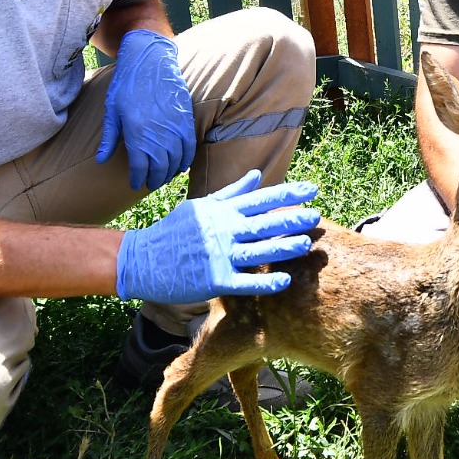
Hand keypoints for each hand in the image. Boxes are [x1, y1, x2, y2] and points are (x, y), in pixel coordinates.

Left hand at [95, 30, 196, 190]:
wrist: (150, 60)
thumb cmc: (127, 84)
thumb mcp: (113, 110)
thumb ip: (109, 137)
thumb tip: (100, 160)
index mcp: (137, 132)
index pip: (140, 167)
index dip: (138, 179)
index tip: (136, 184)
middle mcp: (157, 133)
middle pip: (159, 167)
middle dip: (154, 179)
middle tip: (149, 183)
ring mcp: (174, 127)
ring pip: (175, 160)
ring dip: (169, 172)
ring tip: (163, 177)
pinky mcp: (185, 120)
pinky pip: (188, 147)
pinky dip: (185, 160)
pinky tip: (180, 165)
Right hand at [115, 170, 320, 304]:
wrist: (142, 259)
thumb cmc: (173, 232)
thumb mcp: (200, 206)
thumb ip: (231, 193)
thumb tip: (256, 176)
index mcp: (222, 211)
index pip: (260, 199)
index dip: (288, 194)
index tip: (312, 190)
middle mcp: (223, 230)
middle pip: (264, 223)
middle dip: (292, 218)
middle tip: (317, 216)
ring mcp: (219, 255)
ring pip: (258, 250)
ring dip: (283, 247)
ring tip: (306, 244)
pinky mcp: (213, 280)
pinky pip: (244, 282)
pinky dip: (264, 282)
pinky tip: (284, 282)